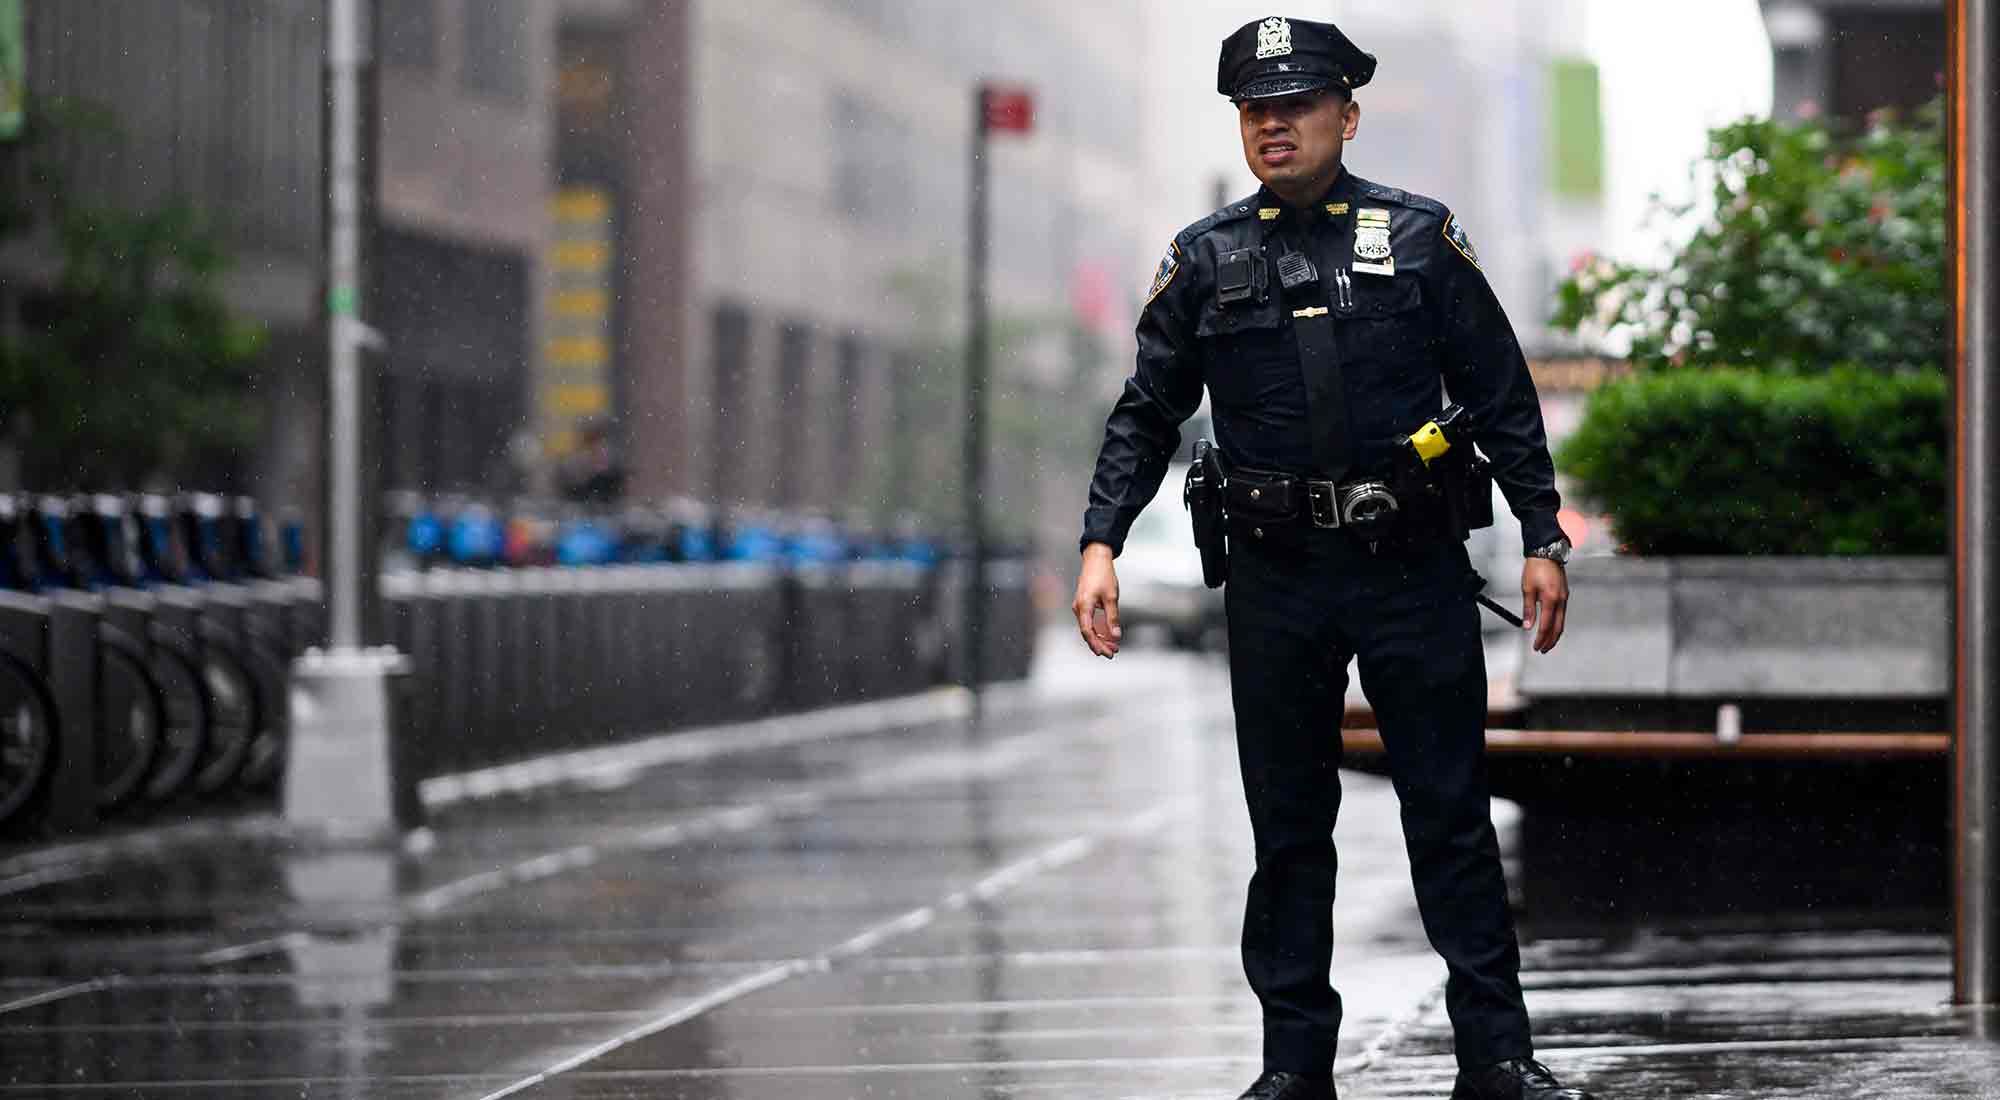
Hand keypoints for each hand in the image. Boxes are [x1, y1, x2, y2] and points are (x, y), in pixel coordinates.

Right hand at [1072, 543, 1121, 658]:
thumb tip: (1116, 635)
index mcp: (1084, 606)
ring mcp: (1080, 606)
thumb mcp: (1111, 597)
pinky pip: (1090, 621)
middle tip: (1113, 653)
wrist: (1096, 559)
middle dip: (1100, 644)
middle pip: (1087, 632)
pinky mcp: (1084, 604)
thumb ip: (1113, 618)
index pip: (1087, 631)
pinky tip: (1108, 635)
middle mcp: (1079, 608)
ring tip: (1113, 646)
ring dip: (1100, 638)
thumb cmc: (1103, 575)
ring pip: (1089, 628)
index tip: (1107, 653)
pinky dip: (1098, 629)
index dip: (1096, 644)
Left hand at [1521, 558, 1567, 653]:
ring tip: (1547, 642)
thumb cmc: (1536, 568)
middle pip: (1558, 627)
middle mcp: (1560, 600)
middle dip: (1551, 641)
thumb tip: (1527, 626)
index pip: (1546, 625)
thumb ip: (1528, 609)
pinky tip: (1552, 628)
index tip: (1536, 646)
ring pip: (1562, 621)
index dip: (1541, 638)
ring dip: (1555, 634)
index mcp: (1550, 599)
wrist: (1547, 553)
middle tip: (1543, 649)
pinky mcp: (1564, 595)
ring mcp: (1564, 597)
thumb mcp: (1527, 589)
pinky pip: (1562, 614)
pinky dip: (1557, 624)